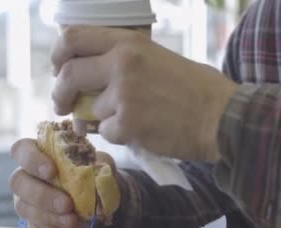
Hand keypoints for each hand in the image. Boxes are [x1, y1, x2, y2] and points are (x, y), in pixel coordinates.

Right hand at [9, 138, 116, 227]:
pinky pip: (35, 225)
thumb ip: (100, 163)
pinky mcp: (33, 220)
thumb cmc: (94, 176)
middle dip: (42, 195)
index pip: (22, 149)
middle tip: (66, 204)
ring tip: (72, 219)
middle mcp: (27, 174)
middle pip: (17, 181)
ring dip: (48, 215)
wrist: (99, 204)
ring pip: (23, 206)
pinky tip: (70, 226)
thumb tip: (97, 170)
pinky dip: (54, 227)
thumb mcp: (102, 166)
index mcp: (40, 153)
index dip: (32, 159)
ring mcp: (26, 199)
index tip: (51, 171)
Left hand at [51, 26, 236, 160]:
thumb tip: (87, 83)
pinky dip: (118, 136)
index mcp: (128, 43)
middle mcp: (121, 64)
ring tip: (131, 119)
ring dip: (102, 120)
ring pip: (90, 111)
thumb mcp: (156, 59)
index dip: (58, 55)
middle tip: (62, 106)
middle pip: (69, 76)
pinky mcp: (128, 124)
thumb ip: (121, 64)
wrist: (222, 117)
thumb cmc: (195, 89)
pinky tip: (142, 131)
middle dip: (60, 95)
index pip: (73, 38)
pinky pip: (106, 133)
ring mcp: (123, 95)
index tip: (58, 70)